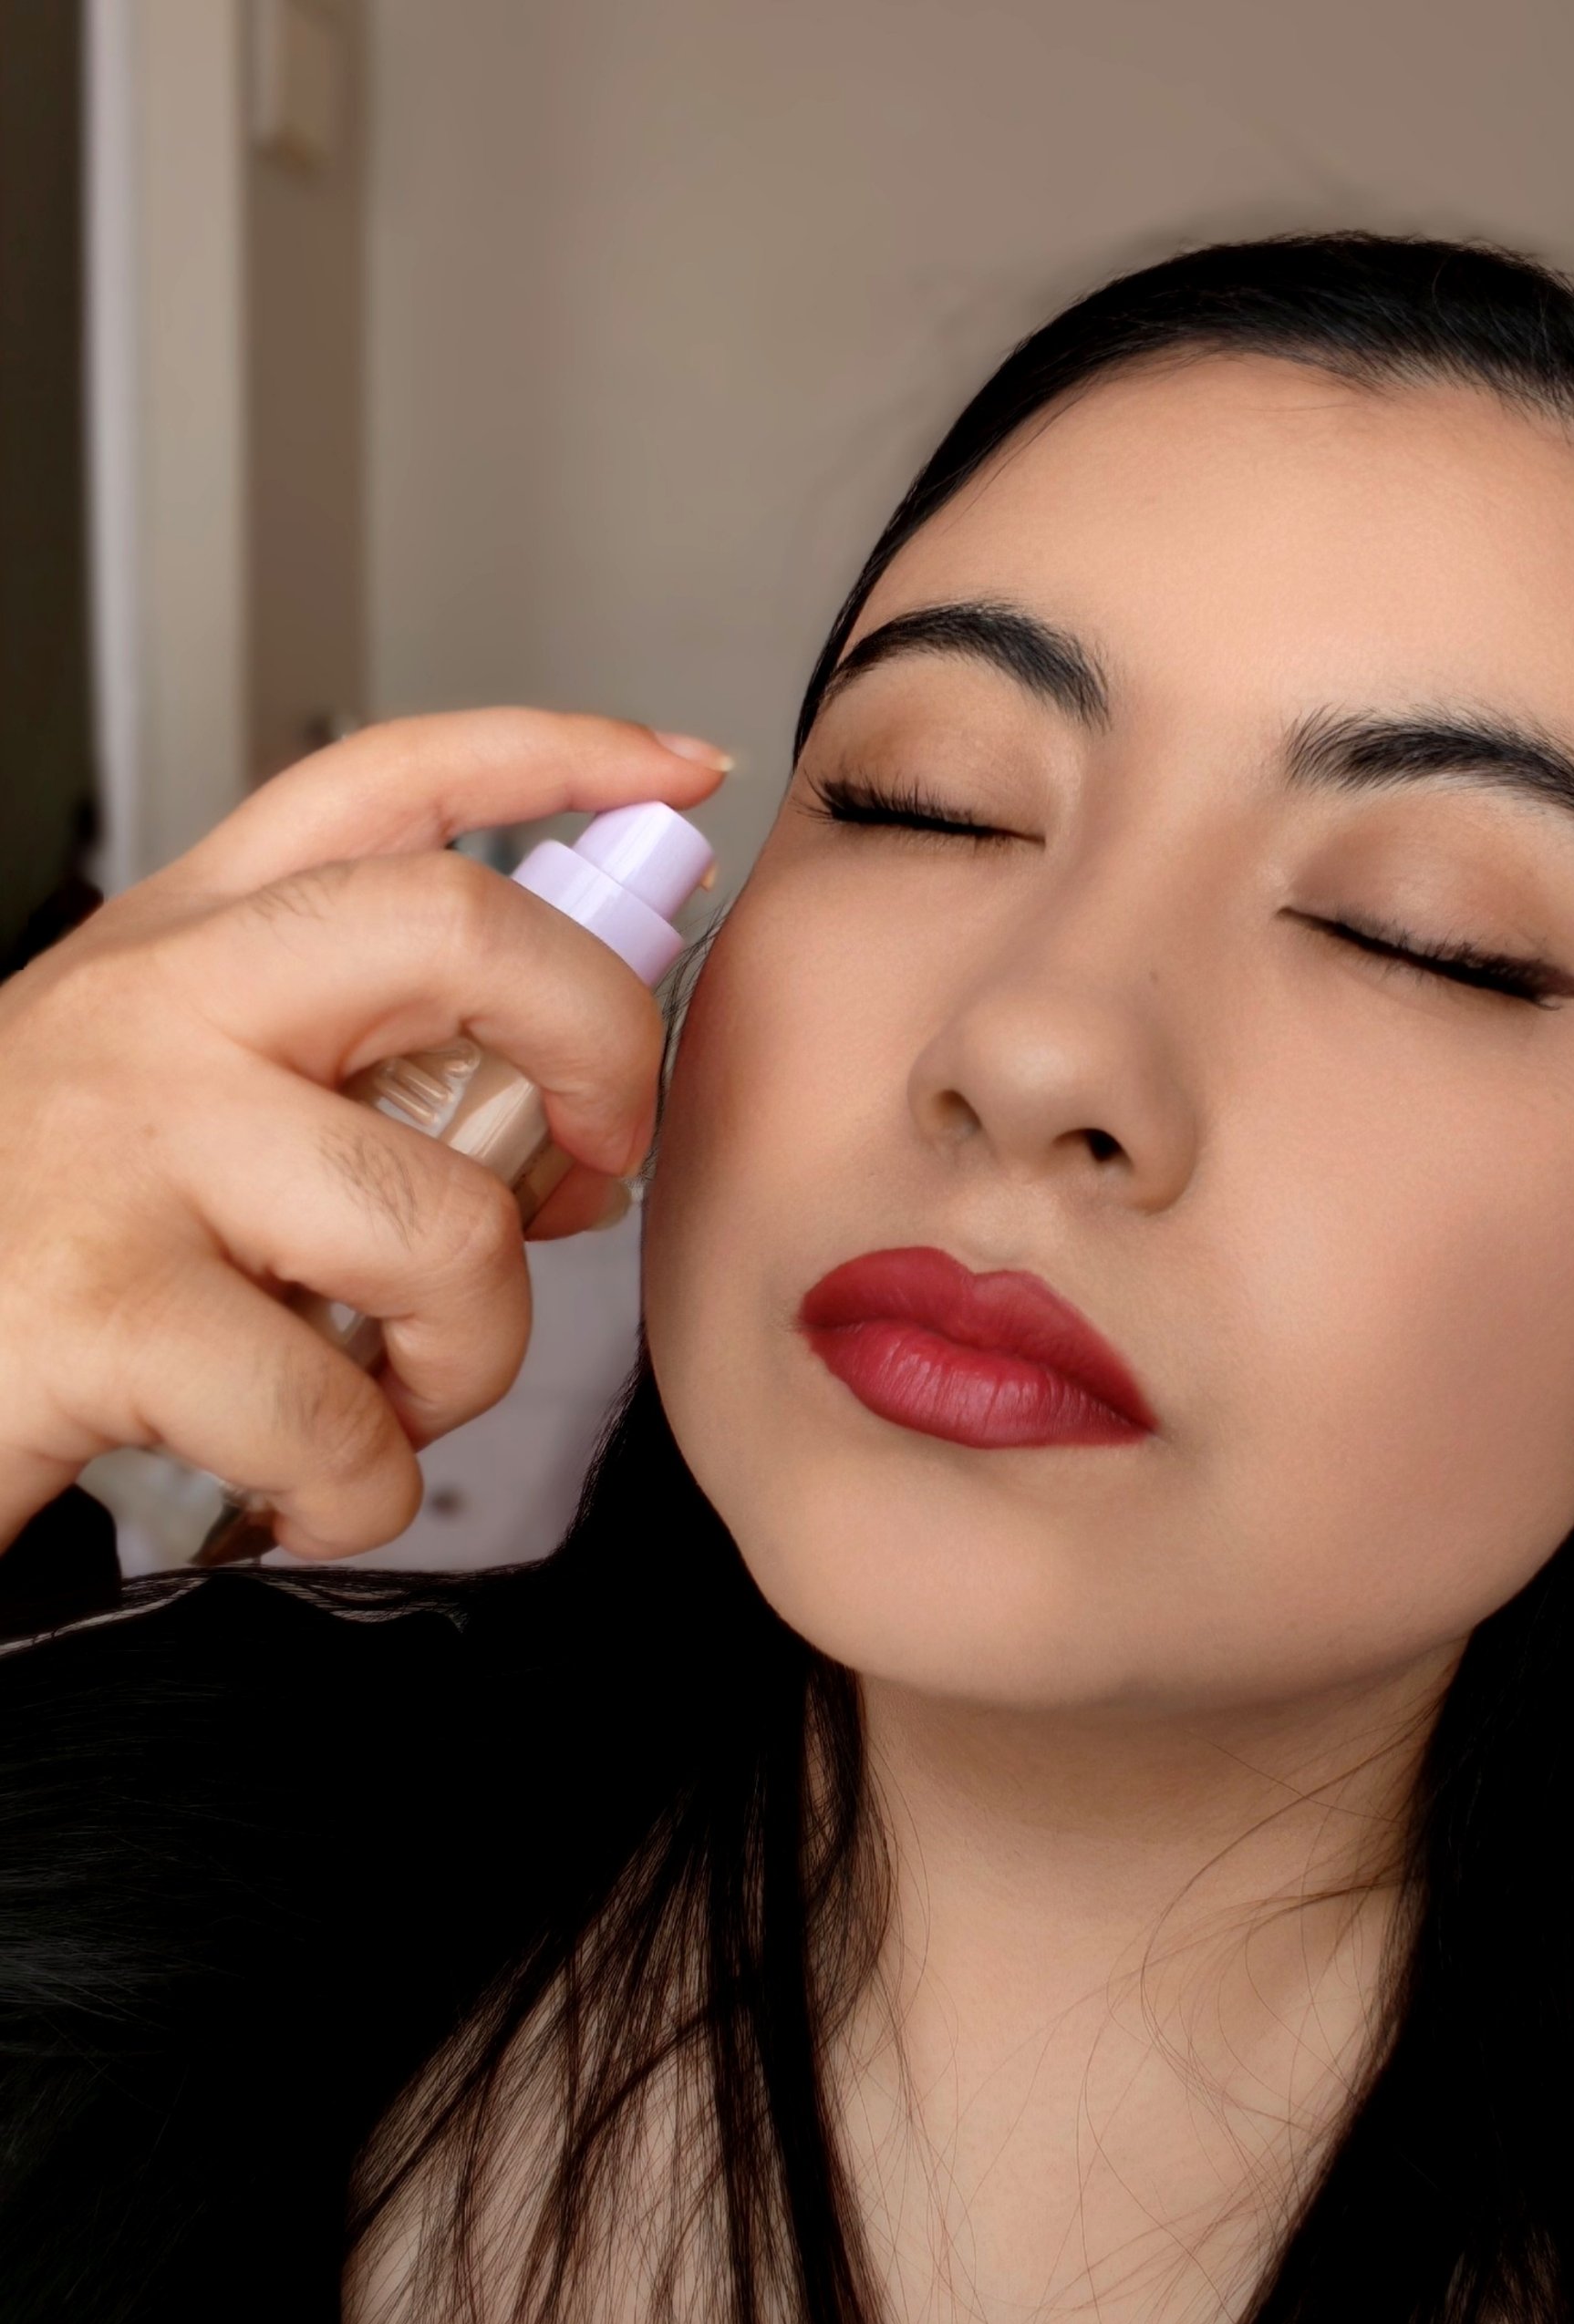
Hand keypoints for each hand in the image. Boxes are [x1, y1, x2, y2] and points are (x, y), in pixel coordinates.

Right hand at [0, 709, 728, 1559]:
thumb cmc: (31, 1260)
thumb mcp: (166, 1113)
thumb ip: (337, 1083)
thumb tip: (555, 1132)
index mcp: (188, 946)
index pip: (388, 786)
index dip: (555, 755)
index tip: (681, 777)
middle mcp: (157, 1003)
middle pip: (463, 930)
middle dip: (601, 1053)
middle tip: (587, 1174)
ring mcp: (127, 1140)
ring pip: (448, 1225)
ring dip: (467, 1361)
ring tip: (389, 1400)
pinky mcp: (104, 1304)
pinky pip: (344, 1416)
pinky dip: (362, 1493)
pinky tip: (305, 1490)